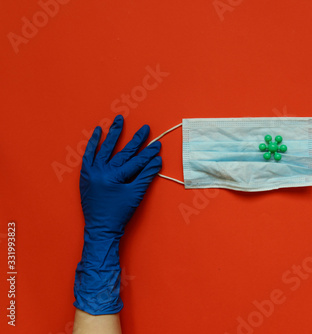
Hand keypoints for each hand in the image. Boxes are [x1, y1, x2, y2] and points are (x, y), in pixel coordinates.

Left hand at [74, 115, 161, 314]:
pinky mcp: (85, 175)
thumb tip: (157, 161)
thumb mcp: (135, 195)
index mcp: (115, 176)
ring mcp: (92, 171)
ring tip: (119, 120)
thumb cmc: (119, 213)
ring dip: (113, 134)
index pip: (136, 161)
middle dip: (135, 140)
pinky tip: (98, 132)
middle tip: (145, 129)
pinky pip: (88, 155)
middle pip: (122, 152)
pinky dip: (93, 144)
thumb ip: (146, 176)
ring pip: (104, 149)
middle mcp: (102, 171)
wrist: (100, 228)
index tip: (157, 145)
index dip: (149, 153)